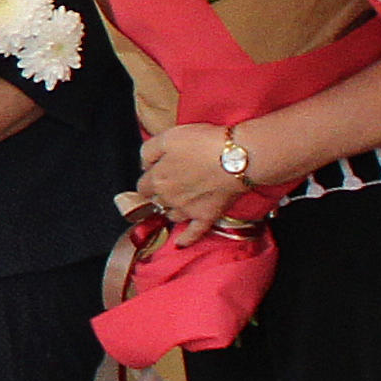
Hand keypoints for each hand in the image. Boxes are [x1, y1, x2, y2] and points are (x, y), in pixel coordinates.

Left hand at [135, 124, 254, 233]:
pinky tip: (179, 243)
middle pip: (156, 201)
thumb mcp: (167, 137)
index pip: (142, 186)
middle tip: (169, 185)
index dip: (149, 178)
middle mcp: (169, 198)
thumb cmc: (203, 143)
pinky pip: (193, 233)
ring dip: (171, 210)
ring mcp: (188, 210)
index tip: (156, 173)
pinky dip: (185, 239)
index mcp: (157, 179)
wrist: (237, 158)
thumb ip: (149, 152)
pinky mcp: (206, 216)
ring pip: (171, 215)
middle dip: (159, 194)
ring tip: (176, 204)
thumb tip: (144, 166)